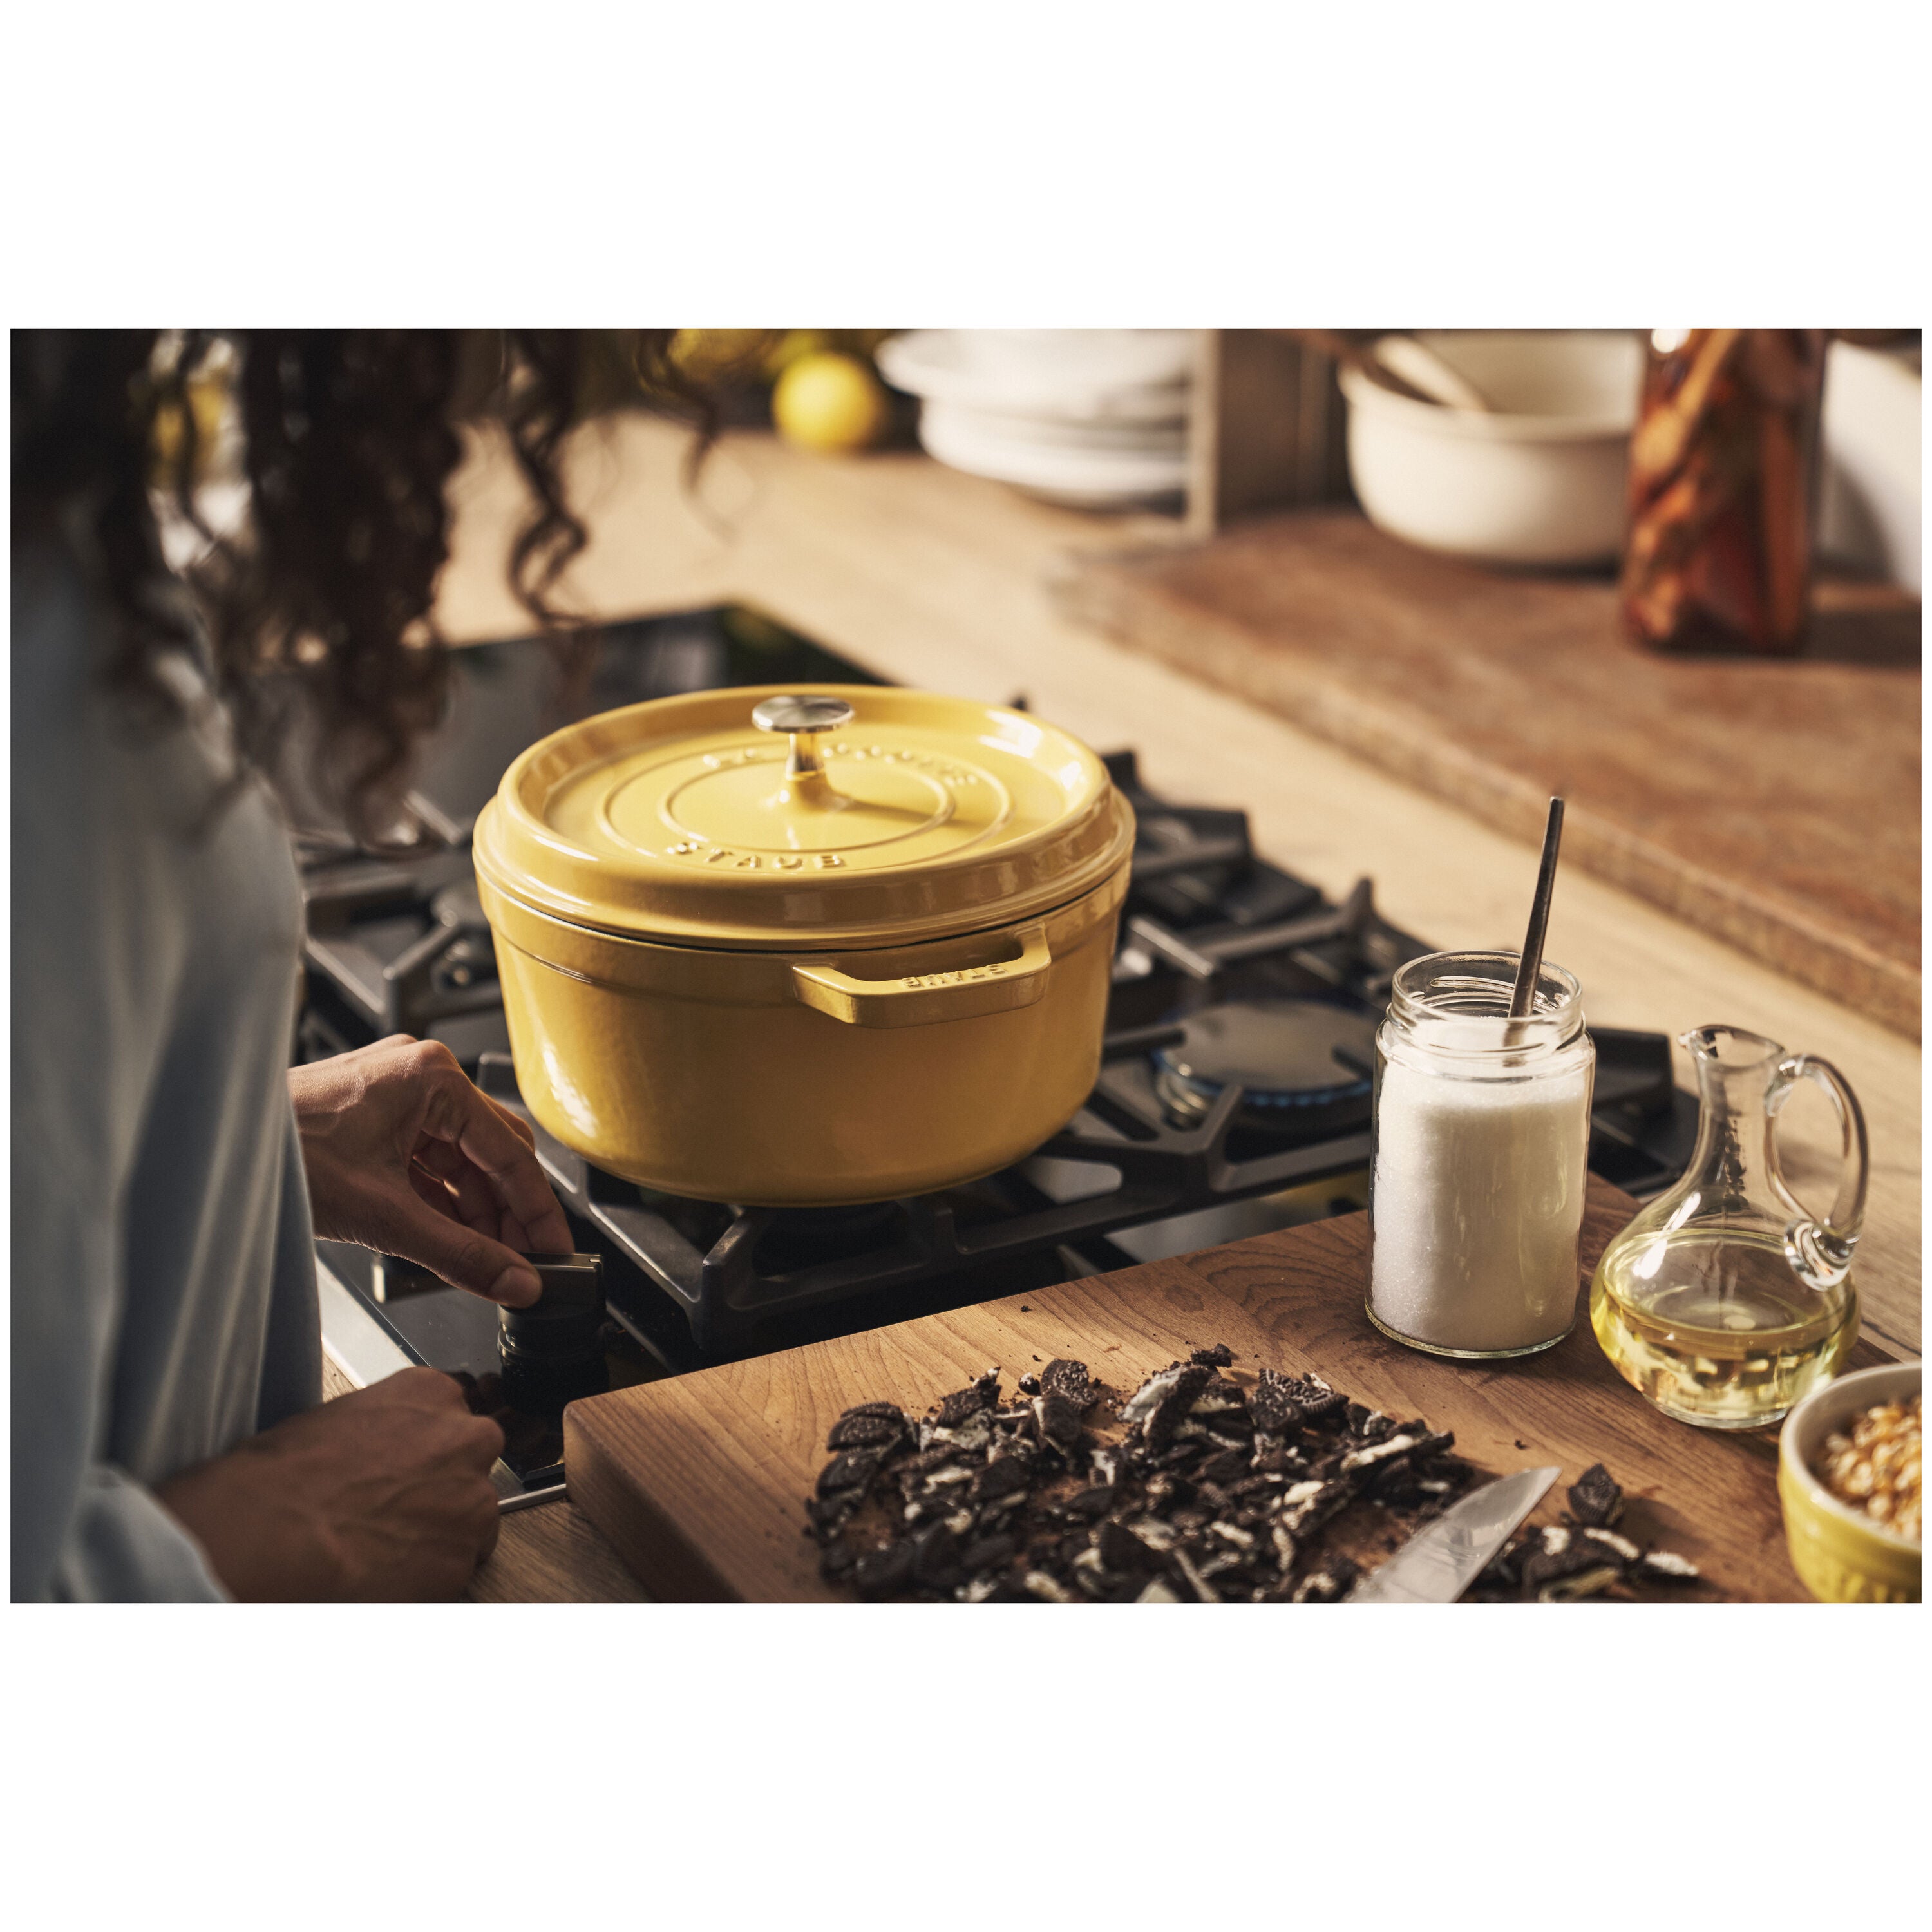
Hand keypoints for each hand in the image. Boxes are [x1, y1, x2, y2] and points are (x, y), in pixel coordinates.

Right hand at [156, 1369, 503, 1599]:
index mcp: (431, 1394)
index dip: (434, 1445)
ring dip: (440, 1532)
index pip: (459, 1413)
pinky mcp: (462, 1559)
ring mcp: (471, 1501)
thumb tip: (386, 1446)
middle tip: (395, 1508)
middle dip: (445, 1486)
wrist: (269, 1534)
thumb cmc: (281, 1477)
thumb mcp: (339, 1417)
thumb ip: (386, 1426)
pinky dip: (429, 1574)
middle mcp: (465, 1440)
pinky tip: (385, 1570)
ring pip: (472, 1519)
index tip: (415, 1465)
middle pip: (474, 1463)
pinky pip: (456, 1567)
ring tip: (384, 1544)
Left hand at [290, 1036, 570, 1305]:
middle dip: (507, 1213)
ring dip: (476, 1210)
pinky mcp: (377, 1113)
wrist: (210, 1148)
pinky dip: (443, 1200)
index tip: (555, 1253)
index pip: (511, 1153)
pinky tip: (450, 1237)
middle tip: (522, 1265)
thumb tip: (515, 1283)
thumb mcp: (384, 1217)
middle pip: (492, 1152)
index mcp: (433, 1078)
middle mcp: (421, 1074)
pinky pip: (430, 1159)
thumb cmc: (281, 1155)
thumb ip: (460, 1255)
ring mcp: (398, 1090)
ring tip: (484, 1260)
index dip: (537, 1212)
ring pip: (462, 1158)